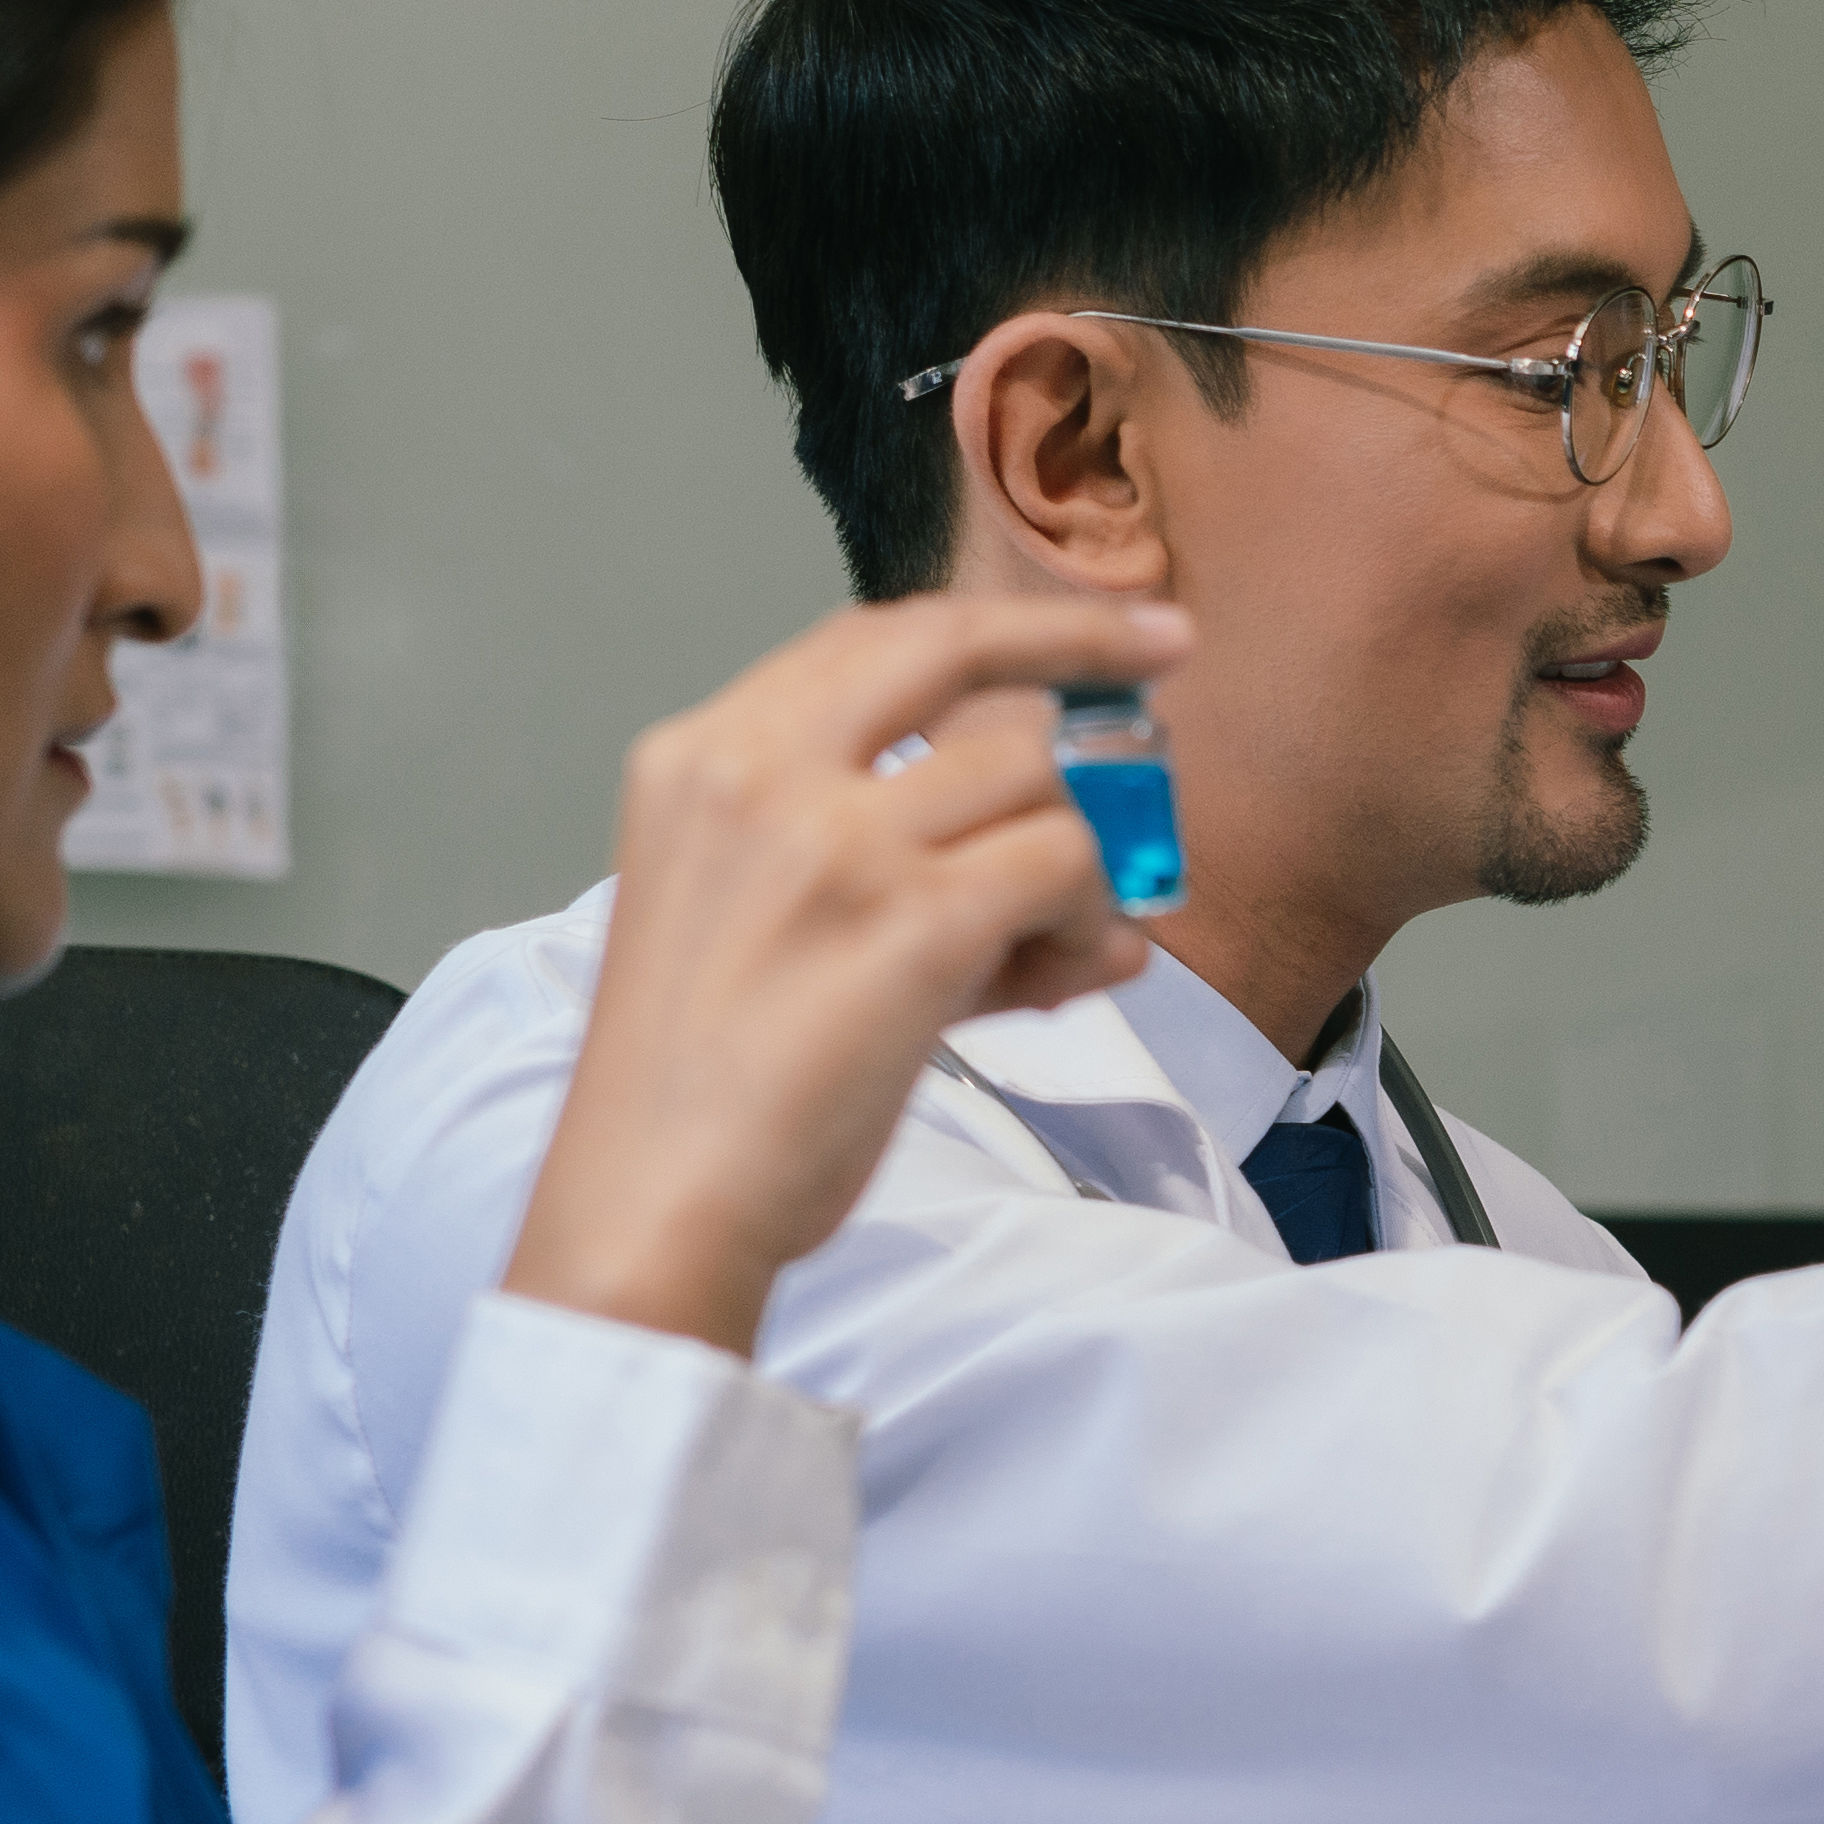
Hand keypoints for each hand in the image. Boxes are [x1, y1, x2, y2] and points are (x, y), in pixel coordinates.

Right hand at [499, 586, 1184, 1357]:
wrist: (654, 1199)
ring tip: (1052, 946)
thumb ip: (908, 876)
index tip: (1100, 631)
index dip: (1000, 624)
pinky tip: (1058, 977)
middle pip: (957, 648)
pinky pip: (1064, 866)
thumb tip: (1103, 906)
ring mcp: (835, 840)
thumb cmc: (705, 1089)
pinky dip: (1087, 920)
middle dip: (1084, 640)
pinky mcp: (911, 920)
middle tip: (1169, 654)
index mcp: (700, 757)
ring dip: (1082, 858)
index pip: (873, 640)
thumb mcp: (760, 926)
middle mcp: (757, 771)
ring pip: (1035, 776)